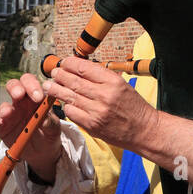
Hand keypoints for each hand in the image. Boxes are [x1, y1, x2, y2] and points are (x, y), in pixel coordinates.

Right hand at [0, 73, 62, 179]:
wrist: (42, 151)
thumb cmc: (49, 133)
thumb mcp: (54, 128)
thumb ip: (50, 122)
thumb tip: (45, 120)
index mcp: (35, 98)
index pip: (31, 83)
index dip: (33, 85)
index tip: (38, 96)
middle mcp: (21, 103)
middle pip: (14, 87)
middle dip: (15, 88)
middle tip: (19, 94)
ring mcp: (10, 114)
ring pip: (4, 105)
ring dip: (4, 108)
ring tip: (7, 113)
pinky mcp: (2, 128)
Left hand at [41, 56, 158, 151]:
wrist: (143, 130)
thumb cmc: (133, 106)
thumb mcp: (121, 84)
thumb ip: (101, 77)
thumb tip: (79, 68)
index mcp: (112, 81)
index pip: (84, 68)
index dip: (70, 64)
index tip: (64, 63)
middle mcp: (104, 95)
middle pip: (74, 81)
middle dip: (60, 76)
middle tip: (53, 73)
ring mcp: (97, 111)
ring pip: (70, 97)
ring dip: (56, 90)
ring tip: (49, 86)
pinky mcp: (92, 125)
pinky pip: (72, 112)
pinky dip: (66, 106)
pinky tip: (64, 103)